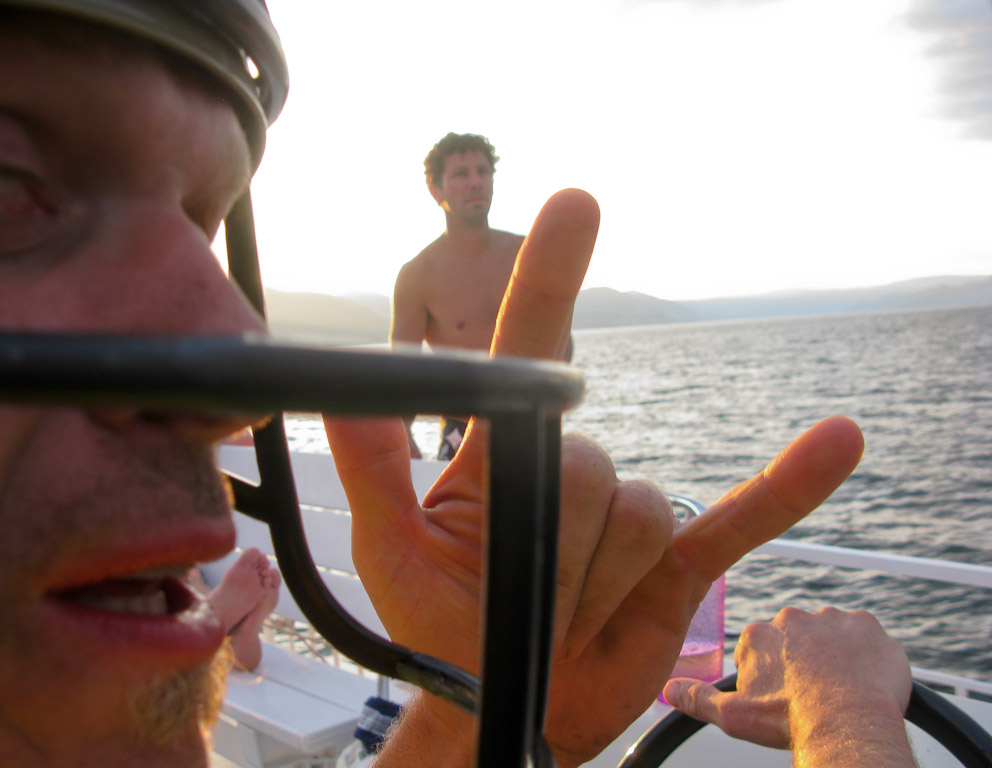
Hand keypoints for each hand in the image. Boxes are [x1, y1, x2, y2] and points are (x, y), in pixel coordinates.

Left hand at [325, 189, 864, 766]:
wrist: (504, 710)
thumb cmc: (441, 629)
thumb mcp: (392, 551)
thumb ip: (375, 469)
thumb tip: (345, 385)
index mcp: (507, 456)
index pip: (531, 356)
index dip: (551, 277)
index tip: (577, 203)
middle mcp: (575, 472)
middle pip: (589, 462)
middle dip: (556, 541)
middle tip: (523, 596)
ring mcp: (631, 517)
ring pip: (643, 510)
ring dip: (603, 578)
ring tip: (568, 618)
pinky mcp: (679, 565)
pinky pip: (742, 519)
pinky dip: (789, 486)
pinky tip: (837, 440)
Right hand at [664, 607, 911, 752]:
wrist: (846, 724)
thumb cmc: (788, 719)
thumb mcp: (732, 716)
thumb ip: (697, 699)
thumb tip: (668, 690)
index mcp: (758, 635)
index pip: (761, 650)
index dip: (772, 677)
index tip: (783, 697)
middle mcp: (791, 618)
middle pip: (796, 639)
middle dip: (804, 661)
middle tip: (814, 695)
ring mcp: (831, 617)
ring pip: (831, 635)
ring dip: (835, 655)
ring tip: (842, 690)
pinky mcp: (867, 624)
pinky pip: (866, 635)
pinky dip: (867, 653)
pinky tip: (865, 679)